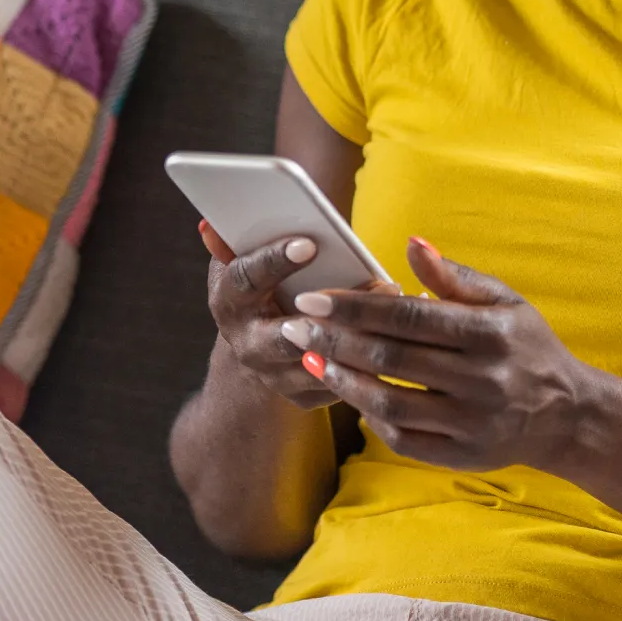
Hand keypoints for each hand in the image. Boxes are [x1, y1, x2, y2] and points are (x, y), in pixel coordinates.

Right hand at [199, 220, 389, 411]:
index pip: (245, 279)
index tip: (309, 243)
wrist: (258, 352)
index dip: (274, 260)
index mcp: (228, 303)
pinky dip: (378, 357)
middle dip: (334, 312)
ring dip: (365, 334)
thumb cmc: (257, 291)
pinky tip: (409, 330)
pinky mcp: (306, 396)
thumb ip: (234, 244)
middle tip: (379, 284)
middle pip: (289, 334)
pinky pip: (346, 381)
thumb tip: (211, 224)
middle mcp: (248, 346)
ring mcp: (276, 376)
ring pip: (326, 360)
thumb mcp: (241, 264)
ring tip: (400, 301)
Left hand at [287, 237, 611, 472]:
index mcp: (491, 335)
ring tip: (311, 358)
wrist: (567, 415)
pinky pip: (402, 437)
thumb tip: (411, 243)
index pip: (410, 317)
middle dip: (335, 340)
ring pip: (389, 403)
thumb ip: (453, 278)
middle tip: (294, 325)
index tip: (312, 298)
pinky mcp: (461, 455)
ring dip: (342, 380)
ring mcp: (472, 423)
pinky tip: (348, 392)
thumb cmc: (525, 346)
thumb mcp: (504, 303)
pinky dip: (369, 416)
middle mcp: (483, 381)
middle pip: (392, 359)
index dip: (356, 307)